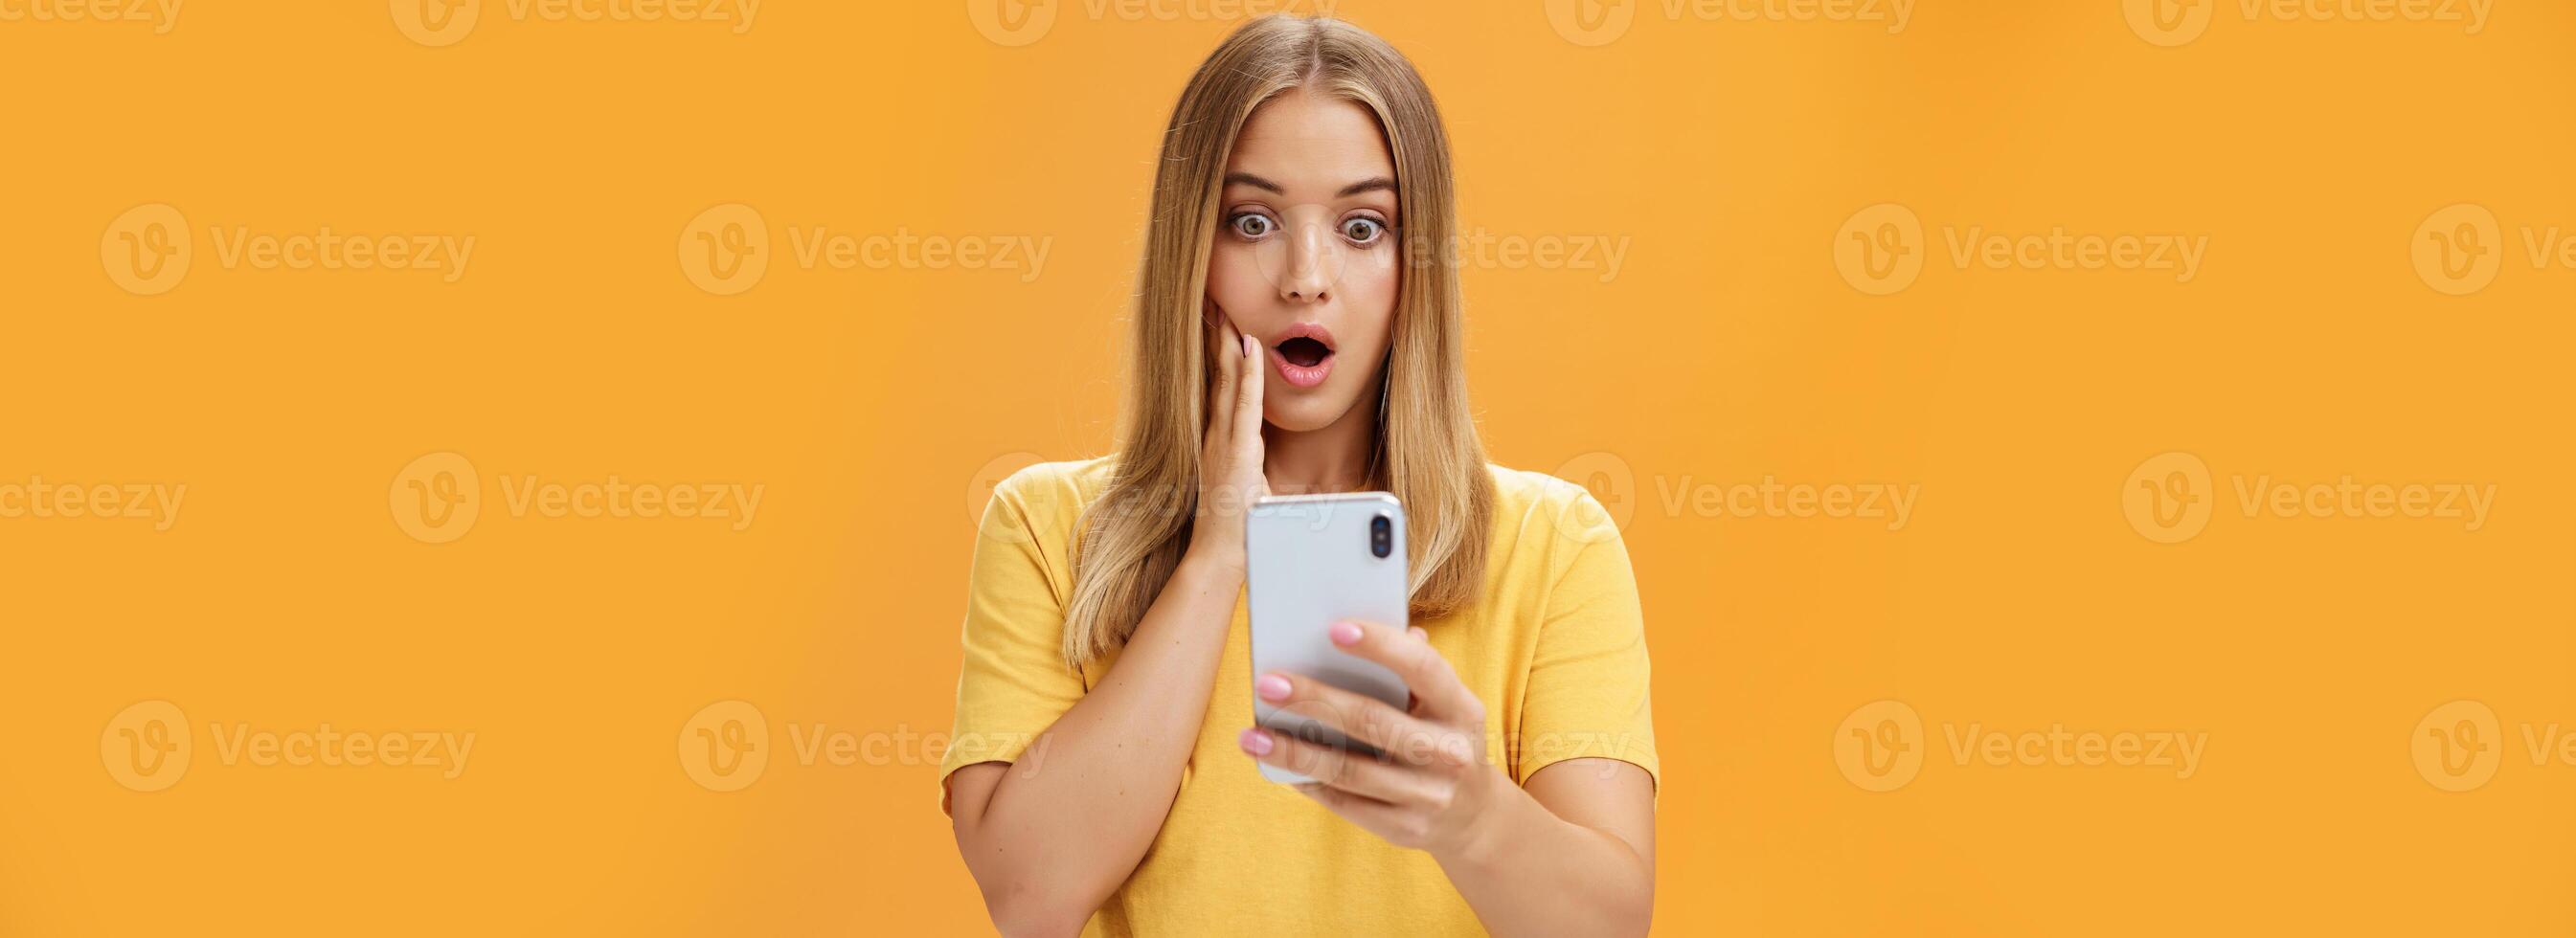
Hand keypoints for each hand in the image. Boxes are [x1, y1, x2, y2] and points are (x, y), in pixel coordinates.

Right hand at [1187, 313, 1267, 572]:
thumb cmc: (1236, 530)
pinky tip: (1250, 347)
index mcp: (1220, 442)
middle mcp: (1217, 436)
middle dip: (1215, 336)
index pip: (1220, 388)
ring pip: (1227, 381)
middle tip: (1213, 300)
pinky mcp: (1237, 451)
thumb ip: (1258, 478)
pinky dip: (1248, 373)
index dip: (1220, 354)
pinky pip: (1245, 403)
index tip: (1218, 324)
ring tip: (1224, 309)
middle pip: (1217, 375)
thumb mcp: (1251, 494)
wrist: (1219, 557)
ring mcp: (1224, 441)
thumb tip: (1272, 481)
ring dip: (1226, 343)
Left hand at [1238, 620, 1500, 856]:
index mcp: (1462, 709)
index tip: (1333, 629)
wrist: (1473, 816)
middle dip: (1315, 700)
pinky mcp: (1404, 828)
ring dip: (1294, 752)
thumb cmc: (1441, 738)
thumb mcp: (1443, 704)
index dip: (1380, 646)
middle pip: (1372, 721)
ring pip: (1350, 770)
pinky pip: (1345, 802)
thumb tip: (1354, 631)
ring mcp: (1429, 796)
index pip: (1422, 669)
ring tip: (1252, 736)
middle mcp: (1451, 754)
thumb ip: (1408, 669)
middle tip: (1268, 684)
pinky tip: (1277, 766)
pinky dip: (1307, 781)